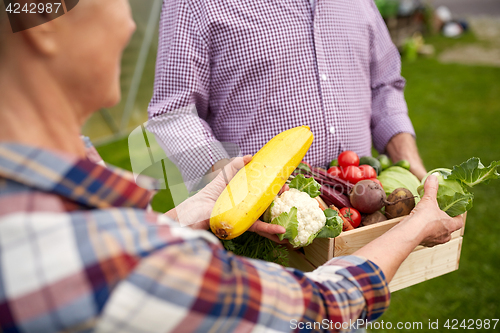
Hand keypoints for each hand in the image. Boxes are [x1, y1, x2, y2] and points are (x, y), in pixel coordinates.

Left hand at [167, 155, 285, 241]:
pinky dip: (270, 229)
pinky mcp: (243, 225)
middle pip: (268, 202)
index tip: (283, 182)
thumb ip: (236, 165)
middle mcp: (248, 206)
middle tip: (288, 192)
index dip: (275, 186)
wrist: (198, 210)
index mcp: (246, 194)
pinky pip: (259, 228)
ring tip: (290, 210)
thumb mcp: (225, 175)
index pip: (264, 190)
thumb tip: (251, 156)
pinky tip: (281, 230)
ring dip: (280, 215)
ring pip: (267, 216)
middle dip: (281, 199)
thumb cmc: (210, 194)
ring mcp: (247, 217)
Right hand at [406, 175, 463, 246]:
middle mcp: (444, 235)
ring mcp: (434, 241)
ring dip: (435, 229)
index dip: (458, 216)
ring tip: (429, 221)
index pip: (459, 222)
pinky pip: (427, 238)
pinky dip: (425, 233)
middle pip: (449, 229)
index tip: (454, 210)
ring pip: (438, 235)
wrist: (410, 232)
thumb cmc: (424, 218)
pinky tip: (419, 227)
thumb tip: (434, 176)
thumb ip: (431, 188)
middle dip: (445, 223)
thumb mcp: (429, 200)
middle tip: (440, 214)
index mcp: (450, 225)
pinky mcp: (424, 243)